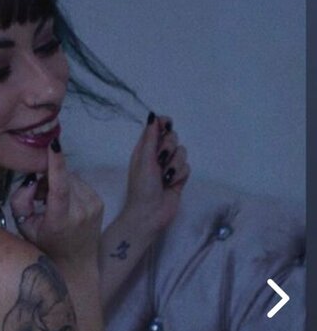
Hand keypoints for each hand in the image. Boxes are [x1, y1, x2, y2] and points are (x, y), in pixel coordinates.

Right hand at [9, 141, 103, 267]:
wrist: (76, 264)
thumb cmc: (45, 246)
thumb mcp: (24, 227)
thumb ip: (21, 202)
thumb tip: (32, 182)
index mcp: (61, 220)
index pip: (60, 188)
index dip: (56, 164)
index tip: (53, 144)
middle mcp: (81, 211)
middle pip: (64, 178)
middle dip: (49, 179)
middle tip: (39, 195)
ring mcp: (94, 206)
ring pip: (72, 177)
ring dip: (59, 182)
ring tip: (51, 201)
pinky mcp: (99, 202)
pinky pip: (80, 183)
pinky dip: (70, 187)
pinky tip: (65, 203)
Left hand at [122, 113, 190, 233]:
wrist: (150, 214)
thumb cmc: (142, 187)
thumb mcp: (144, 159)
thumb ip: (150, 137)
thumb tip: (153, 116)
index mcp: (144, 149)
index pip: (157, 128)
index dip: (164, 124)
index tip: (168, 125)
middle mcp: (157, 156)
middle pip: (172, 138)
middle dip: (169, 147)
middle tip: (161, 159)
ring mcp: (169, 167)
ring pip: (182, 152)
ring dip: (174, 164)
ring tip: (165, 177)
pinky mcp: (179, 178)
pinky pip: (187, 167)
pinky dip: (180, 175)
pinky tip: (172, 184)